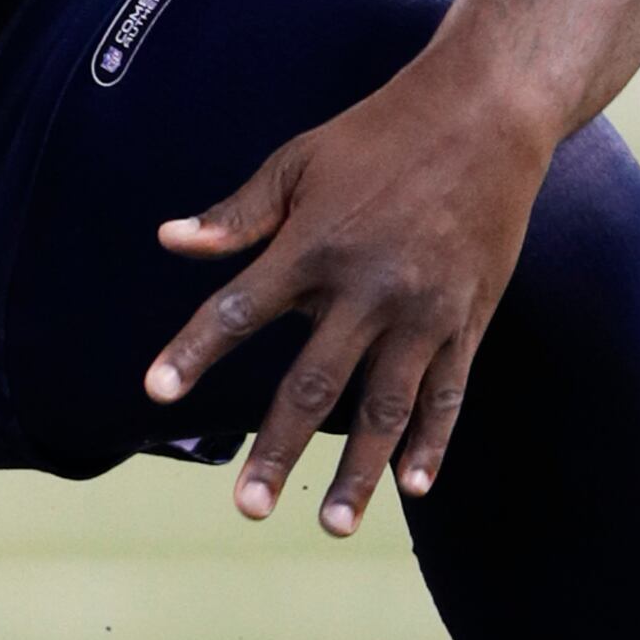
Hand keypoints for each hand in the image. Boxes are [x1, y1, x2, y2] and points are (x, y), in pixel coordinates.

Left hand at [143, 65, 553, 535]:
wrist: (486, 114)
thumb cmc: (379, 134)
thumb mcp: (299, 161)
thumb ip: (239, 213)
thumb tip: (169, 241)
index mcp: (314, 245)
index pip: (239, 308)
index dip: (194, 351)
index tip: (154, 391)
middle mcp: (367, 288)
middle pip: (313, 384)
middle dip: (277, 449)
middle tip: (244, 507)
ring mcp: (424, 311)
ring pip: (386, 409)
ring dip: (357, 473)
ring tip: (328, 525)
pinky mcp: (468, 319)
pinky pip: (448, 394)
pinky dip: (431, 443)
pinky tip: (412, 488)